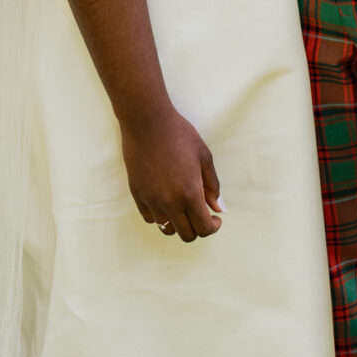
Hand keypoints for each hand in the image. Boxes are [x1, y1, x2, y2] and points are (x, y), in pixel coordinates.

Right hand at [122, 106, 223, 240]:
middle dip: (198, 228)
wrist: (146, 121)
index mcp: (189, 193)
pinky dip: (161, 216)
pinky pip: (150, 218)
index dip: (213, 227)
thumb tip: (218, 208)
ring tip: (183, 207)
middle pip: (186, 234)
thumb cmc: (179, 134)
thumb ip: (212, 186)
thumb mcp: (204, 157)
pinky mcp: (137, 194)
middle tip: (202, 214)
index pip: (204, 229)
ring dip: (179, 223)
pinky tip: (167, 201)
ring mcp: (151, 200)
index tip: (215, 218)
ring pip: (167, 229)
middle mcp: (169, 202)